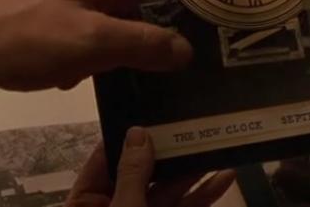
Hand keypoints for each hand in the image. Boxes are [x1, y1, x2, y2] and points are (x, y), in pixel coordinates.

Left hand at [0, 0, 227, 90]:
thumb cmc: (25, 31)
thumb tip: (185, 50)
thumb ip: (142, 44)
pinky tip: (94, 69)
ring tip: (159, 48)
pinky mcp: (52, 8)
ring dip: (135, 26)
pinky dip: (102, 42)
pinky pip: (92, 24)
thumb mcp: (91, 42)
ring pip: (117, 7)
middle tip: (205, 9)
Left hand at [66, 127, 235, 206]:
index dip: (128, 136)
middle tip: (194, 127)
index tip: (153, 111)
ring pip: (168, 192)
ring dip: (194, 173)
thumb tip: (138, 133)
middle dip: (170, 153)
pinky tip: (223, 179)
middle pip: (141, 173)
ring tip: (218, 147)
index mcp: (86, 205)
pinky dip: (202, 196)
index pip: (104, 160)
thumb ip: (131, 174)